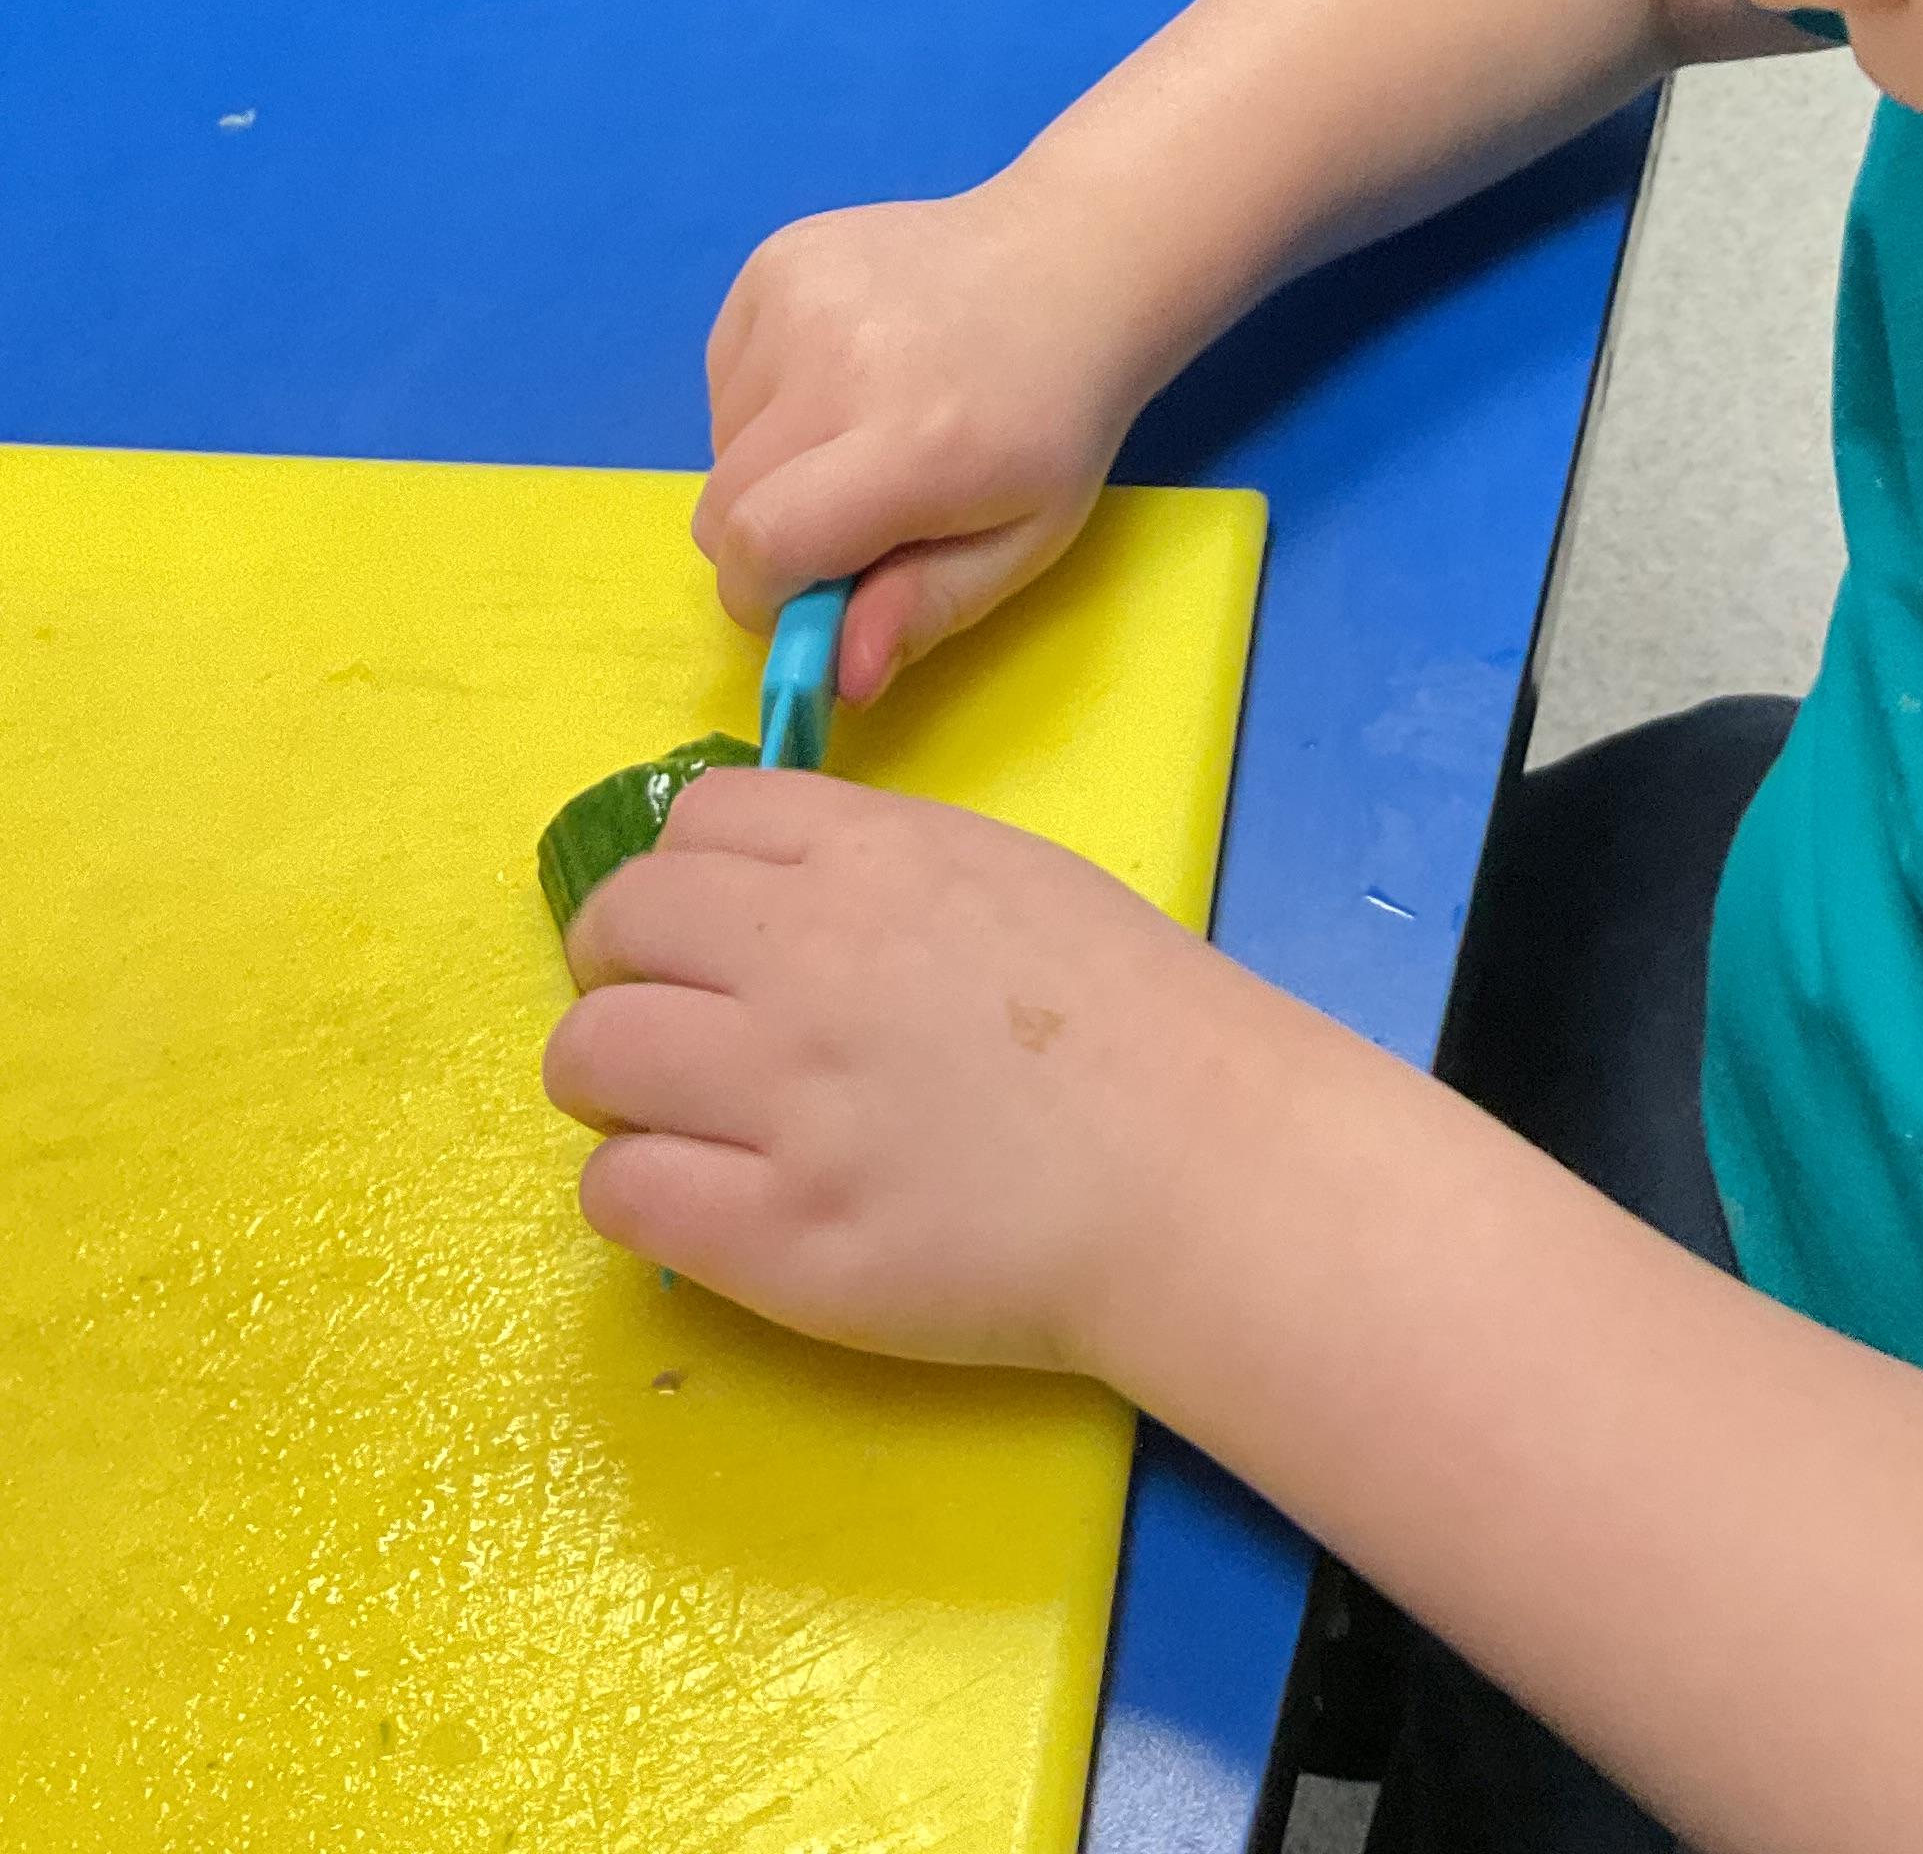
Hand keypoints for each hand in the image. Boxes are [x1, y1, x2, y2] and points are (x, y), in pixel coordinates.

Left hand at [542, 762, 1265, 1370]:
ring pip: (588, 1056)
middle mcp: (805, 955)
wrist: (1199, 1168)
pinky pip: (620, 1189)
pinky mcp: (776, 1232)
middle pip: (617, 926)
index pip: (688, 825)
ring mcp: (784, 1096)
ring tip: (675, 1115)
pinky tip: (702, 1198)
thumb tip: (755, 893)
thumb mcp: (1002, 871)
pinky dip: (639, 1188)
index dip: (679, 879)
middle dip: (620, 972)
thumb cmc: (1128, 1017)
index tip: (698, 934)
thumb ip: (871, 869)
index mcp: (869, 856)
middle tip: (667, 1026)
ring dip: (613, 1083)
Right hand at [696, 184, 1145, 700]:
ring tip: (859, 432)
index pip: (759, 546)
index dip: (767, 597)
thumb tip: (838, 679)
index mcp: (912, 444)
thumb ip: (924, 610)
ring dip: (767, 465)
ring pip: (719, 440)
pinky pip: (725, 374)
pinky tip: (843, 375)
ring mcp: (799, 296)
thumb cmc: (1054, 422)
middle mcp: (838, 360)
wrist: (1071, 266)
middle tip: (847, 522)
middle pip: (720, 502)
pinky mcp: (775, 258)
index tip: (816, 596)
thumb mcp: (1024, 540)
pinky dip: (763, 399)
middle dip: (764, 542)